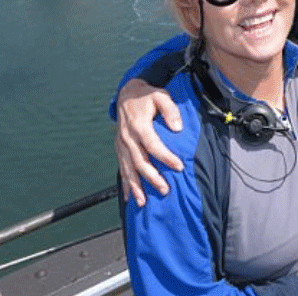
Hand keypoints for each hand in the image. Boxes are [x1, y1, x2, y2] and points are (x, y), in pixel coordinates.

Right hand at [115, 78, 183, 205]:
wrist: (127, 94)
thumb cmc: (147, 96)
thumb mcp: (161, 96)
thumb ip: (170, 110)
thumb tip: (177, 128)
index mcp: (139, 125)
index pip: (153, 145)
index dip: (166, 157)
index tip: (179, 167)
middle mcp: (127, 137)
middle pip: (139, 161)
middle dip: (151, 178)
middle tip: (165, 190)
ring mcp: (121, 144)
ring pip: (127, 169)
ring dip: (135, 186)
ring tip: (143, 202)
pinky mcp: (119, 148)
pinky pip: (121, 168)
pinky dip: (125, 184)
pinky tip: (129, 197)